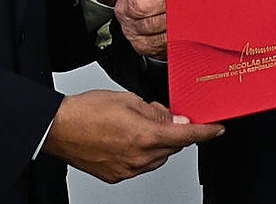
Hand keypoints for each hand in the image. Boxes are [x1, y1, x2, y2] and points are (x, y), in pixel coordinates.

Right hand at [43, 89, 222, 182]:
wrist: (57, 128)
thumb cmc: (87, 110)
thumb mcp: (128, 100)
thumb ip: (156, 112)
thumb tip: (174, 118)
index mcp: (145, 135)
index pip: (186, 135)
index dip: (206, 132)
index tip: (217, 129)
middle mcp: (139, 157)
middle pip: (172, 146)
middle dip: (173, 131)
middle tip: (160, 114)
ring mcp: (128, 170)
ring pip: (157, 157)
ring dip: (157, 142)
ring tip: (136, 124)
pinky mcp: (117, 176)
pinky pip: (140, 165)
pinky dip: (142, 152)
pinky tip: (127, 138)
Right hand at [116, 0, 187, 57]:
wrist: (140, 9)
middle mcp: (127, 3)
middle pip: (142, 5)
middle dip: (168, 2)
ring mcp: (132, 25)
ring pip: (152, 25)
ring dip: (174, 20)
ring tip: (193, 13)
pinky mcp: (141, 43)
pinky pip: (158, 43)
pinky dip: (175, 37)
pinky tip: (188, 29)